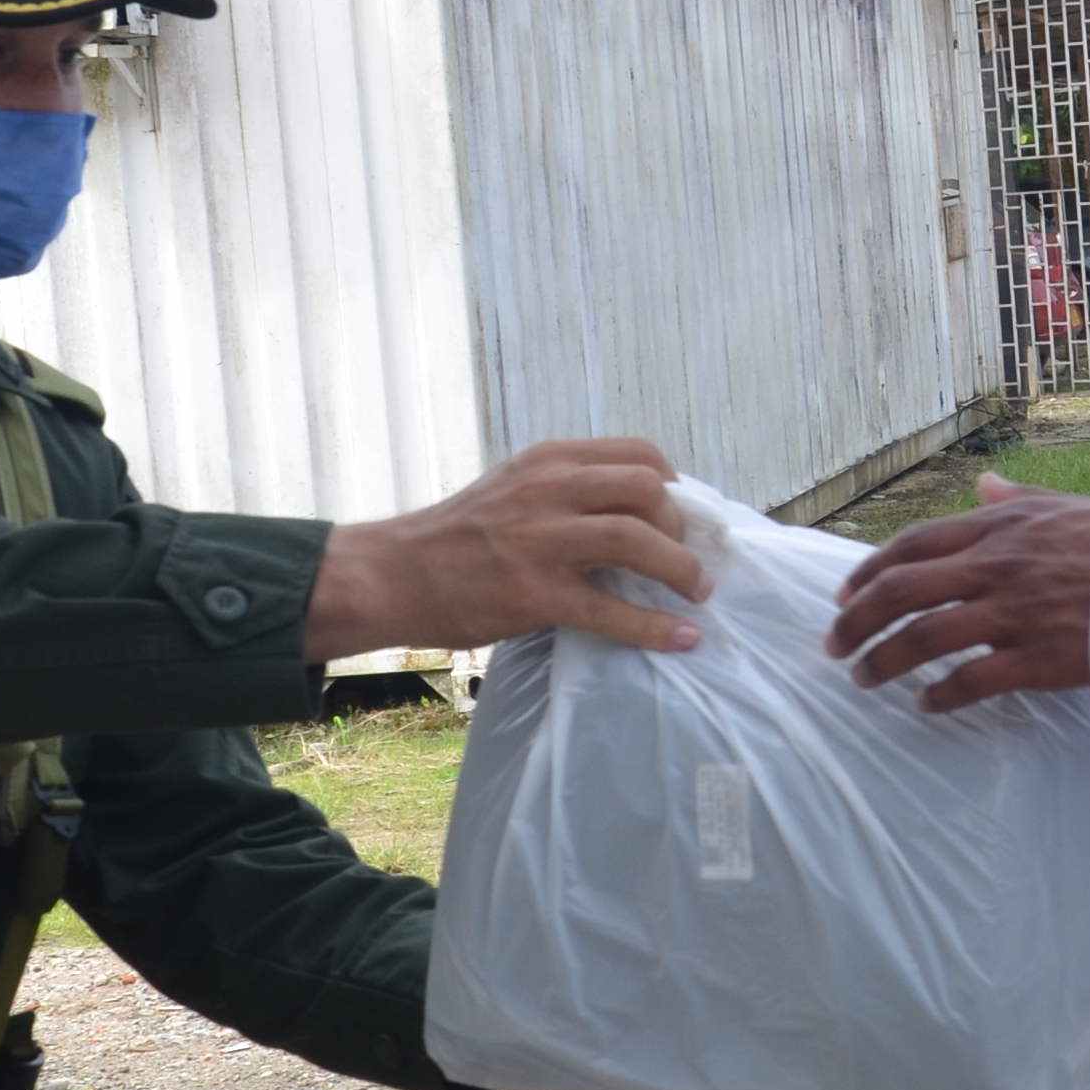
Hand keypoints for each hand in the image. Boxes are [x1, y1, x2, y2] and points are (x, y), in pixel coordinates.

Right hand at [312, 437, 704, 661]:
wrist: (393, 574)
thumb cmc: (456, 536)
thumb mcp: (512, 488)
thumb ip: (564, 490)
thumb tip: (632, 511)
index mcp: (547, 460)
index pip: (637, 452)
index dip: (674, 482)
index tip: (682, 512)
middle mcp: (547, 489)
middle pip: (646, 489)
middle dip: (681, 525)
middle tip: (687, 557)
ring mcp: (540, 541)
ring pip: (636, 538)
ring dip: (680, 568)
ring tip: (697, 591)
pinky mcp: (535, 594)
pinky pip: (611, 610)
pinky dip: (654, 626)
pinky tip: (681, 637)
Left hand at [824, 477, 1089, 709]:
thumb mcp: (1060, 507)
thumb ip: (1012, 499)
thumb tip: (980, 484)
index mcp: (997, 527)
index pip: (911, 546)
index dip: (866, 573)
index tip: (842, 597)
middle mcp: (995, 567)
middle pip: (901, 591)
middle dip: (856, 621)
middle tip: (834, 646)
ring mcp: (1013, 613)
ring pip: (924, 639)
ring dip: (883, 661)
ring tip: (864, 678)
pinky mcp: (1036, 658)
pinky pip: (971, 681)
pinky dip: (940, 696)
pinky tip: (925, 705)